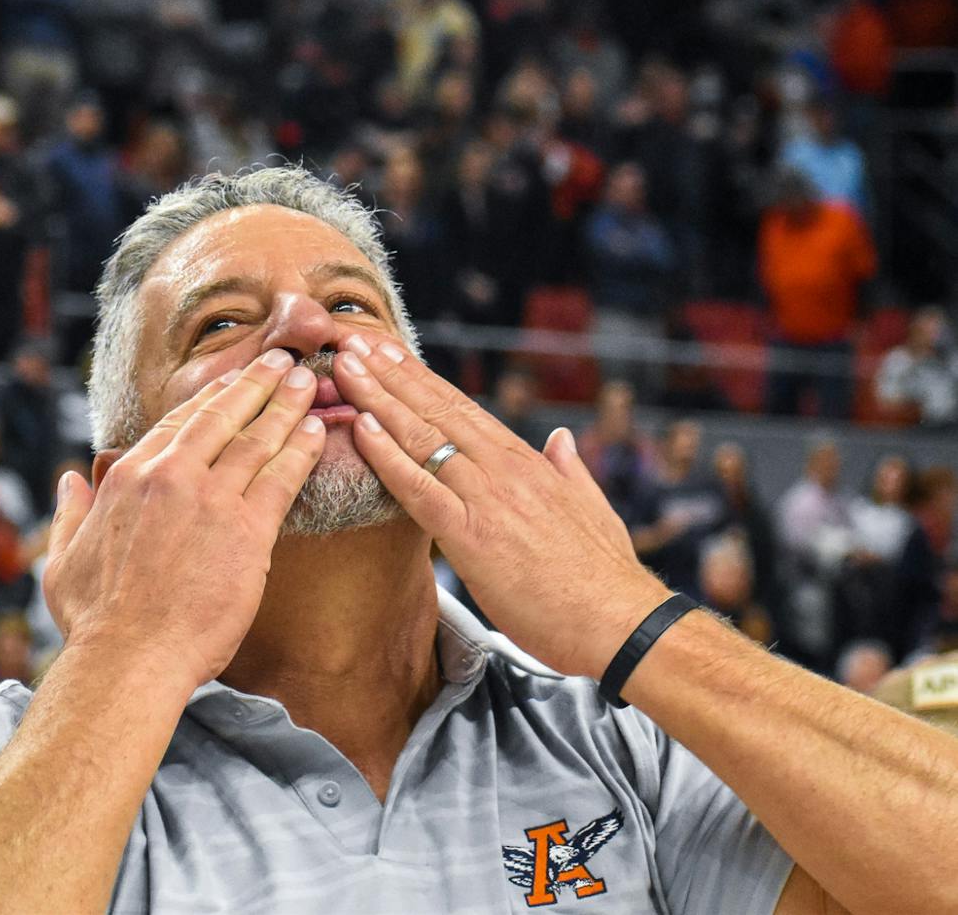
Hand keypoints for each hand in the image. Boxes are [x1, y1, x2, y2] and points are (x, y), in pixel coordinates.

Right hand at [44, 350, 325, 688]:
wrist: (127, 659)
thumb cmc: (93, 620)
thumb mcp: (63, 558)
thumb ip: (71, 513)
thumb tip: (70, 482)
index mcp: (129, 476)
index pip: (178, 422)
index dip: (211, 398)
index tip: (232, 382)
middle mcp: (169, 475)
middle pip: (221, 415)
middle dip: (255, 383)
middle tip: (280, 361)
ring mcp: (210, 499)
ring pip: (256, 438)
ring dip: (286, 405)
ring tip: (307, 382)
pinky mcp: (246, 530)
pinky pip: (281, 478)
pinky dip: (302, 450)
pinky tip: (317, 431)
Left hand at [332, 335, 669, 678]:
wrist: (621, 622)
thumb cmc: (603, 576)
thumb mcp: (591, 508)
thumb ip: (568, 470)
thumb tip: (560, 440)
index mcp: (528, 462)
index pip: (464, 409)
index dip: (422, 380)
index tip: (391, 355)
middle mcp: (503, 469)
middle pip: (436, 410)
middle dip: (391, 375)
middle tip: (353, 343)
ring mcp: (486, 498)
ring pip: (421, 438)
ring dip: (377, 399)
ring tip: (345, 367)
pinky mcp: (471, 535)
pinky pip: (418, 488)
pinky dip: (386, 456)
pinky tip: (361, 427)